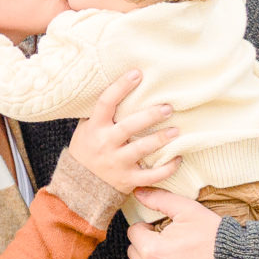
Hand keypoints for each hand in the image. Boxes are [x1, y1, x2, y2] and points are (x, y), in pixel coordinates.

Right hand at [64, 70, 181, 195]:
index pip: (106, 102)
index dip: (120, 86)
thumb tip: (121, 87)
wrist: (80, 184)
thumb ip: (101, 113)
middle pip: (129, 126)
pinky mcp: (128, 179)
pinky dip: (167, 168)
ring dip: (160, 139)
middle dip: (150, 116)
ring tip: (176, 131)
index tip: (137, 73)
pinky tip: (178, 158)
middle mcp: (106, 144)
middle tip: (168, 108)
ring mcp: (117, 163)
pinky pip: (151, 175)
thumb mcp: (86, 129)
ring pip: (141, 149)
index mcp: (95, 128)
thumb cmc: (87, 150)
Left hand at [129, 189, 217, 258]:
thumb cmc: (214, 237)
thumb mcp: (188, 210)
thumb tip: (137, 191)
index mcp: (152, 250)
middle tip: (168, 244)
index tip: (160, 229)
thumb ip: (159, 199)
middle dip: (147, 247)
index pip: (133, 233)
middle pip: (134, 255)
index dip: (147, 228)